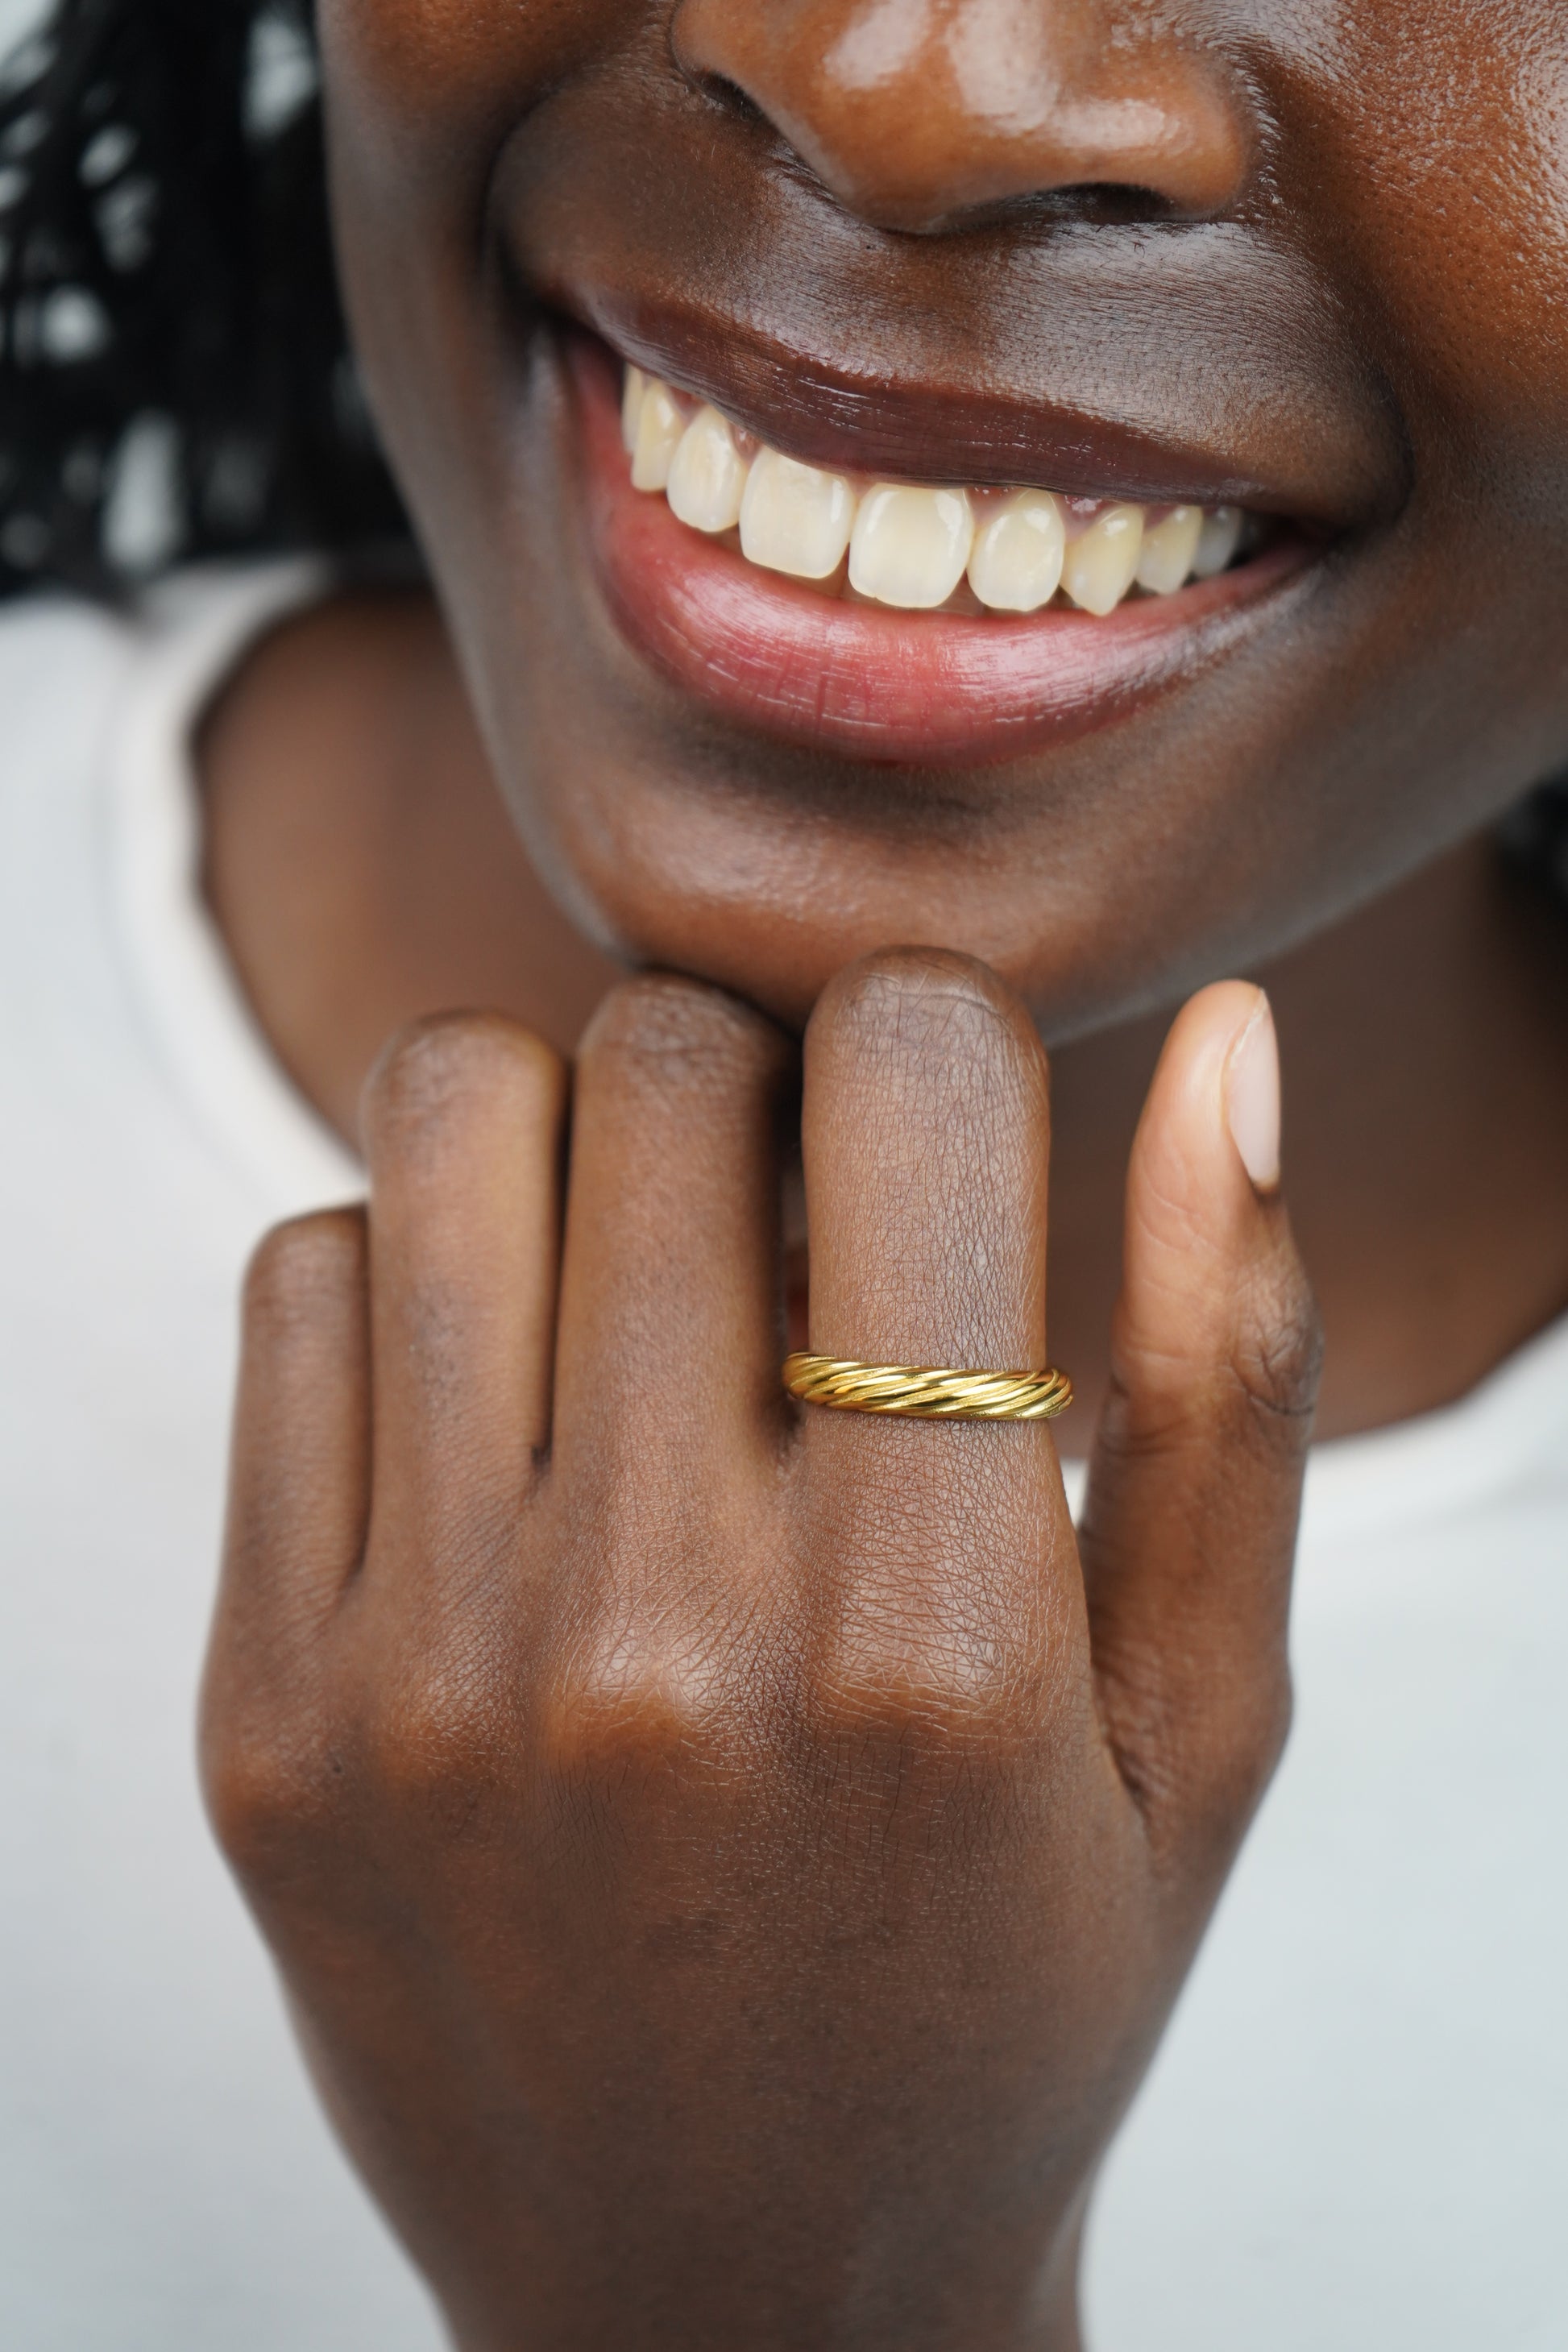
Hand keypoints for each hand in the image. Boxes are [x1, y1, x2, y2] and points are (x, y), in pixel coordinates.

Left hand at [201, 951, 1318, 2351]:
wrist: (731, 2301)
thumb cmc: (1013, 1980)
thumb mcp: (1203, 1715)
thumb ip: (1229, 1366)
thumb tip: (1229, 1043)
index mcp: (935, 1632)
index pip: (907, 1076)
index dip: (941, 1038)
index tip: (940, 1142)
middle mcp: (654, 1641)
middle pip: (661, 1055)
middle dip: (755, 1076)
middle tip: (796, 1223)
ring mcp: (421, 1678)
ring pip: (448, 1112)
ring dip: (572, 1137)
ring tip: (647, 1284)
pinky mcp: (263, 1713)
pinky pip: (300, 1283)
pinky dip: (416, 1276)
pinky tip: (515, 1414)